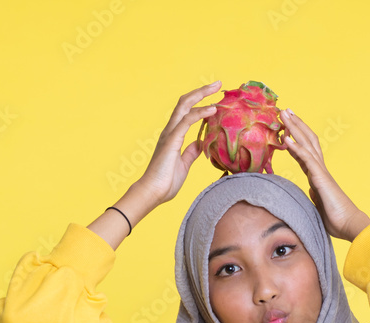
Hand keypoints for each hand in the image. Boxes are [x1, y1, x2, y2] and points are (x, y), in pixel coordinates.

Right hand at [134, 81, 221, 206]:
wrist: (152, 193)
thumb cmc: (165, 182)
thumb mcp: (184, 164)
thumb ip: (191, 152)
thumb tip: (200, 143)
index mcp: (172, 135)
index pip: (186, 111)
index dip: (200, 102)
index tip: (215, 97)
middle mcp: (170, 131)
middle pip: (185, 102)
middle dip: (201, 91)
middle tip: (217, 83)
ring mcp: (170, 134)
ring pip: (185, 106)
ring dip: (202, 95)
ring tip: (216, 88)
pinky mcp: (172, 140)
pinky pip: (187, 121)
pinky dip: (200, 113)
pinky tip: (212, 110)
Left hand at [279, 108, 368, 240]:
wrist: (349, 225)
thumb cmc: (336, 219)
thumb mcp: (318, 205)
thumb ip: (313, 196)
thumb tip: (308, 193)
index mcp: (318, 175)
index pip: (304, 152)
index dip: (294, 139)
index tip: (285, 129)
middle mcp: (320, 169)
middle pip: (307, 141)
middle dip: (295, 125)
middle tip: (285, 110)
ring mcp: (320, 172)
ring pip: (307, 144)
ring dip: (294, 128)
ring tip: (285, 114)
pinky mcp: (320, 178)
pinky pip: (306, 159)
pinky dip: (296, 147)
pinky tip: (286, 138)